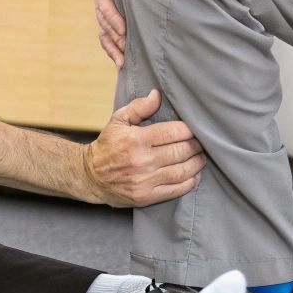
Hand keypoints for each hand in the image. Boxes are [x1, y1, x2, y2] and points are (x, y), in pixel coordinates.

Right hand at [81, 90, 205, 207]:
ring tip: (201, 157)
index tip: (194, 128)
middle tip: (202, 142)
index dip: (189, 130)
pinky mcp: (146, 197)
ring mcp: (145, 181)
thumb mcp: (118, 121)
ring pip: (182, 171)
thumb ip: (139, 107)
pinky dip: (190, 182)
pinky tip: (194, 175)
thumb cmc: (107, 145)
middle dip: (196, 146)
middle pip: (181, 151)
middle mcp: (142, 160)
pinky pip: (176, 190)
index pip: (173, 132)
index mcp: (136, 139)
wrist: (90, 176)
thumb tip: (157, 95)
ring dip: (197, 163)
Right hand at [94, 0, 125, 68]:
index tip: (124, 30)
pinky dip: (113, 52)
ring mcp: (106, 16)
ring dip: (112, 48)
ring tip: (123, 60)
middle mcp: (103, 2)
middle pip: (103, 21)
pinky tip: (121, 63)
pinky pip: (107, 42)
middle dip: (115, 36)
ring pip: (103, 34)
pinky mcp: (111, 29)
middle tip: (127, 46)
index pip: (102, 1)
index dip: (112, 17)